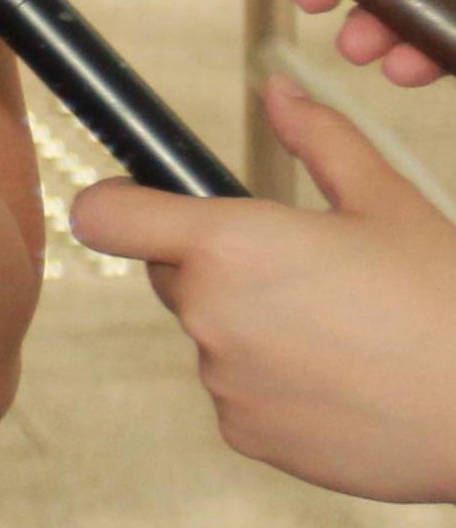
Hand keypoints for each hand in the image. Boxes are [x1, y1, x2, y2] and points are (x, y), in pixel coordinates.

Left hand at [71, 78, 455, 498]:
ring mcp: (222, 381)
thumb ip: (320, 140)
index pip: (105, 216)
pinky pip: (238, 393)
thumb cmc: (445, 303)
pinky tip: (344, 381)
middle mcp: (207, 313)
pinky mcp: (244, 435)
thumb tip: (279, 92)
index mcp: (228, 245)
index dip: (116, 203)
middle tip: (306, 273)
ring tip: (342, 333)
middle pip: (173, 274)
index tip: (139, 202)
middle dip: (217, 267)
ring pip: (213, 335)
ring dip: (253, 328)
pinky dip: (275, 385)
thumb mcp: (387, 202)